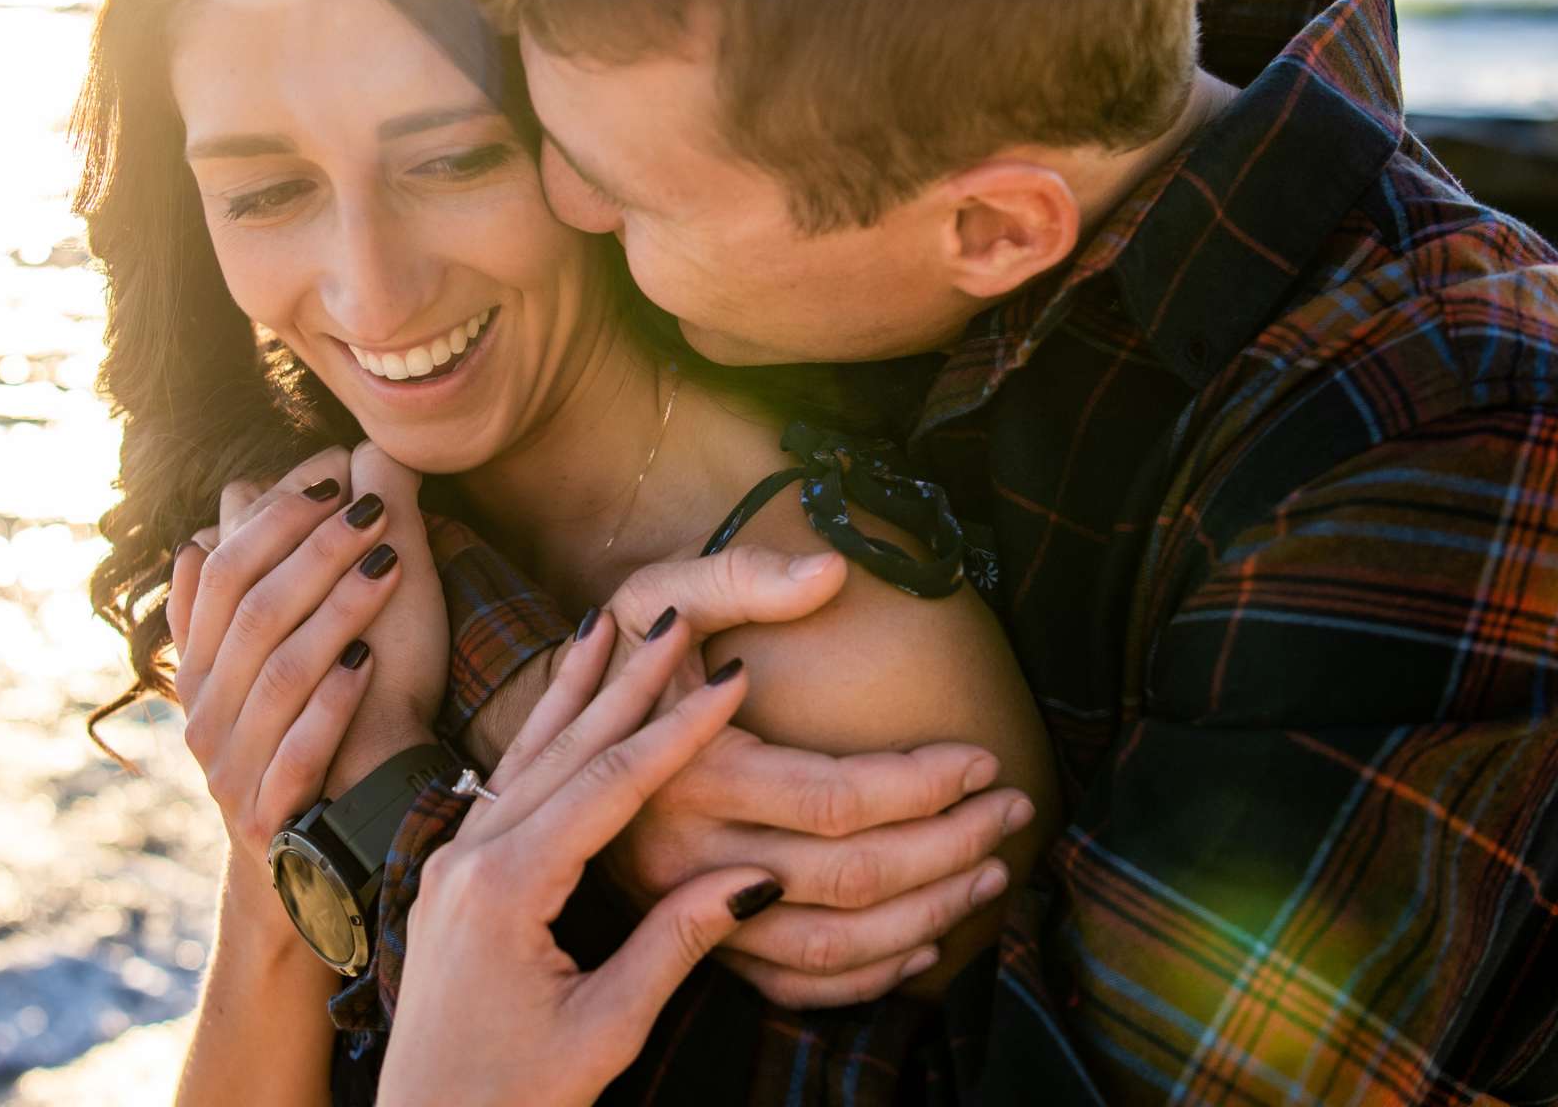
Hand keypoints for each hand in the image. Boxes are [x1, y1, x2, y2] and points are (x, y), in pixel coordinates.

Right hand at [167, 443, 446, 870]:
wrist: (309, 854)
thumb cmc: (301, 736)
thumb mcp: (261, 670)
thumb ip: (239, 605)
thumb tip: (209, 526)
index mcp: (199, 667)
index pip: (221, 572)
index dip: (272, 520)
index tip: (331, 479)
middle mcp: (204, 714)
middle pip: (254, 612)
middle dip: (316, 551)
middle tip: (372, 510)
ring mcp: (230, 767)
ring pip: (280, 674)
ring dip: (338, 612)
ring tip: (389, 566)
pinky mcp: (266, 815)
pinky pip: (296, 752)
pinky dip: (331, 705)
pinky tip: (368, 663)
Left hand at [378, 610, 774, 1106]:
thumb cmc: (510, 1102)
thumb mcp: (604, 1030)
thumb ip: (674, 944)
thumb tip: (756, 874)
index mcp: (507, 889)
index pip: (610, 785)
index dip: (677, 730)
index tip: (731, 679)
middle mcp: (469, 860)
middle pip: (564, 749)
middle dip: (624, 679)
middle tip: (673, 614)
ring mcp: (452, 866)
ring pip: (526, 755)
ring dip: (575, 688)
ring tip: (610, 622)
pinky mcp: (450, 882)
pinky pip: (503, 786)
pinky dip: (541, 734)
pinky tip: (560, 703)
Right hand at [469, 545, 1035, 1006]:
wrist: (543, 738)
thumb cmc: (619, 659)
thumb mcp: (658, 596)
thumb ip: (742, 579)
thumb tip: (833, 573)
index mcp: (690, 770)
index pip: (835, 796)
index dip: (922, 785)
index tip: (984, 759)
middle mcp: (688, 853)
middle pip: (849, 877)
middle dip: (949, 846)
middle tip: (1014, 811)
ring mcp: (689, 906)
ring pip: (829, 944)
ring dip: (926, 917)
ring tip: (990, 872)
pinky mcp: (693, 939)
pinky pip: (789, 984)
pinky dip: (863, 978)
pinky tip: (921, 946)